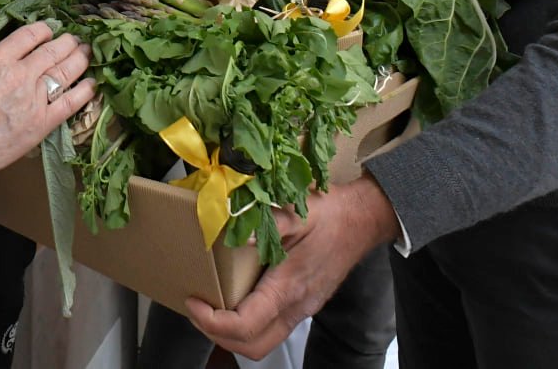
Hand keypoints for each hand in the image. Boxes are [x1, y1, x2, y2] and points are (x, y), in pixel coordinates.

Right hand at [0, 21, 98, 187]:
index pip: (29, 35)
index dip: (43, 30)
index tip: (49, 30)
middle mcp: (20, 74)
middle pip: (52, 51)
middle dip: (67, 43)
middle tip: (75, 40)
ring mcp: (33, 98)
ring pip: (64, 72)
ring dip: (79, 59)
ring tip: (87, 53)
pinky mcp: (41, 124)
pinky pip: (70, 103)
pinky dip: (84, 92)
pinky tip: (92, 84)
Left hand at [188, 176, 399, 359]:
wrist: (364, 219)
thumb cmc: (332, 214)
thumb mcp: (297, 211)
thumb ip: (265, 222)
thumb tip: (233, 230)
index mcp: (289, 287)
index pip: (245, 325)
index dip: (212, 321)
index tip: (193, 301)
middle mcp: (296, 306)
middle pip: (252, 347)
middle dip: (217, 335)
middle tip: (196, 309)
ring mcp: (302, 309)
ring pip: (263, 342)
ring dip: (232, 334)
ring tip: (211, 307)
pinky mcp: (305, 304)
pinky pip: (272, 328)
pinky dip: (248, 324)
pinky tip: (236, 298)